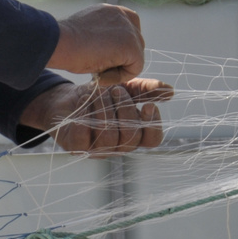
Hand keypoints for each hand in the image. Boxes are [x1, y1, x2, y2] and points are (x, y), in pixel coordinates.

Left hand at [21, 78, 175, 155]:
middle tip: (115, 89)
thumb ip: (147, 89)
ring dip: (104, 109)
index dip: (153, 125)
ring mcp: (98, 150)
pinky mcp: (78, 148)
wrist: (67, 99)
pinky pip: (85, 137)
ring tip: (99, 92)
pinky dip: (85, 116)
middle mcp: (119, 146)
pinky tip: (84, 102)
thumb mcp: (126, 87)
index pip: (152, 140)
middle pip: (131, 137)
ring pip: (109, 137)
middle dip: (124, 109)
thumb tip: (171, 91)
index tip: (148, 105)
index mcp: (134, 134)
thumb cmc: (100, 96)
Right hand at [48, 4, 144, 84]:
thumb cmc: (66, 42)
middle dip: (121, 58)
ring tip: (97, 70)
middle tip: (98, 65)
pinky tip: (101, 74)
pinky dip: (119, 76)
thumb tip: (110, 50)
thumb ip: (103, 34)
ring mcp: (129, 29)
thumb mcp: (88, 32)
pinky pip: (134, 68)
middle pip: (136, 43)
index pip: (130, 28)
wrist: (60, 42)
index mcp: (112, 11)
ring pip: (135, 57)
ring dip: (118, 68)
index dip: (120, 46)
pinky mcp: (131, 46)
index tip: (103, 55)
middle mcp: (123, 15)